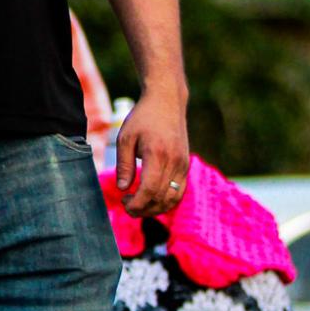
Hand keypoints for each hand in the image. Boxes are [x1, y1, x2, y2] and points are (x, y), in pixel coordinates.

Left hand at [114, 90, 189, 218]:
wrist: (167, 101)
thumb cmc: (143, 118)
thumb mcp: (125, 138)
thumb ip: (124, 165)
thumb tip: (123, 189)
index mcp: (157, 154)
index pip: (149, 190)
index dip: (136, 203)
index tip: (124, 203)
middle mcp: (174, 161)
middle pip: (161, 198)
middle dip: (143, 209)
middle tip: (127, 206)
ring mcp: (183, 164)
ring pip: (173, 198)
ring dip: (155, 208)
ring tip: (138, 205)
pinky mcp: (186, 165)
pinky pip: (179, 191)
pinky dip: (166, 201)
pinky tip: (151, 198)